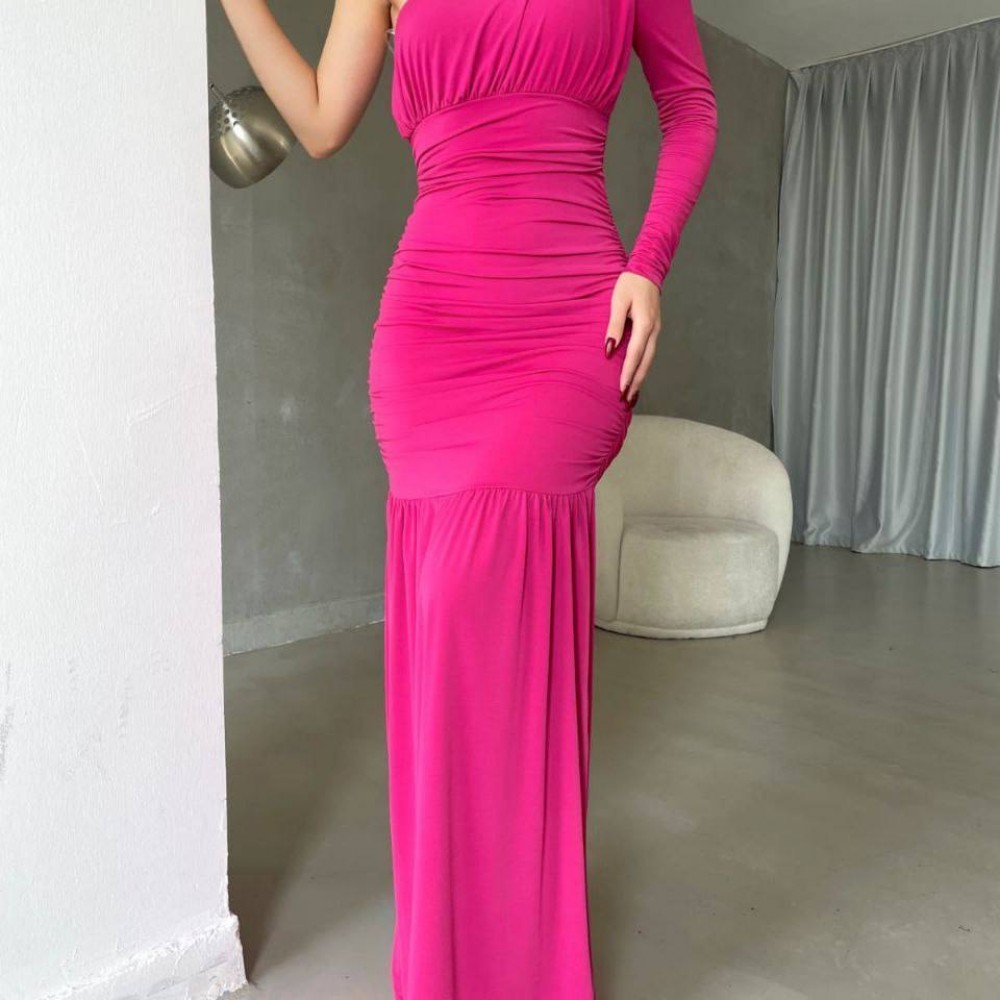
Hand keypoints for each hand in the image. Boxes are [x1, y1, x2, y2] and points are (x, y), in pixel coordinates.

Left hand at [604, 270, 660, 405]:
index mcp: (645, 325)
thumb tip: (609, 349)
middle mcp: (654, 331)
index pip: (635, 355)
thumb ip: (614, 325)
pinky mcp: (654, 331)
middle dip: (636, 382)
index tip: (621, 388)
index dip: (628, 373)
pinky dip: (643, 367)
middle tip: (627, 400)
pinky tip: (636, 376)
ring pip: (649, 360)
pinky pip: (649, 354)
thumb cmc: (630, 284)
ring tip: (631, 395)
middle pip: (645, 362)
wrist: (647, 271)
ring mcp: (656, 332)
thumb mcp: (618, 301)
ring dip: (640, 378)